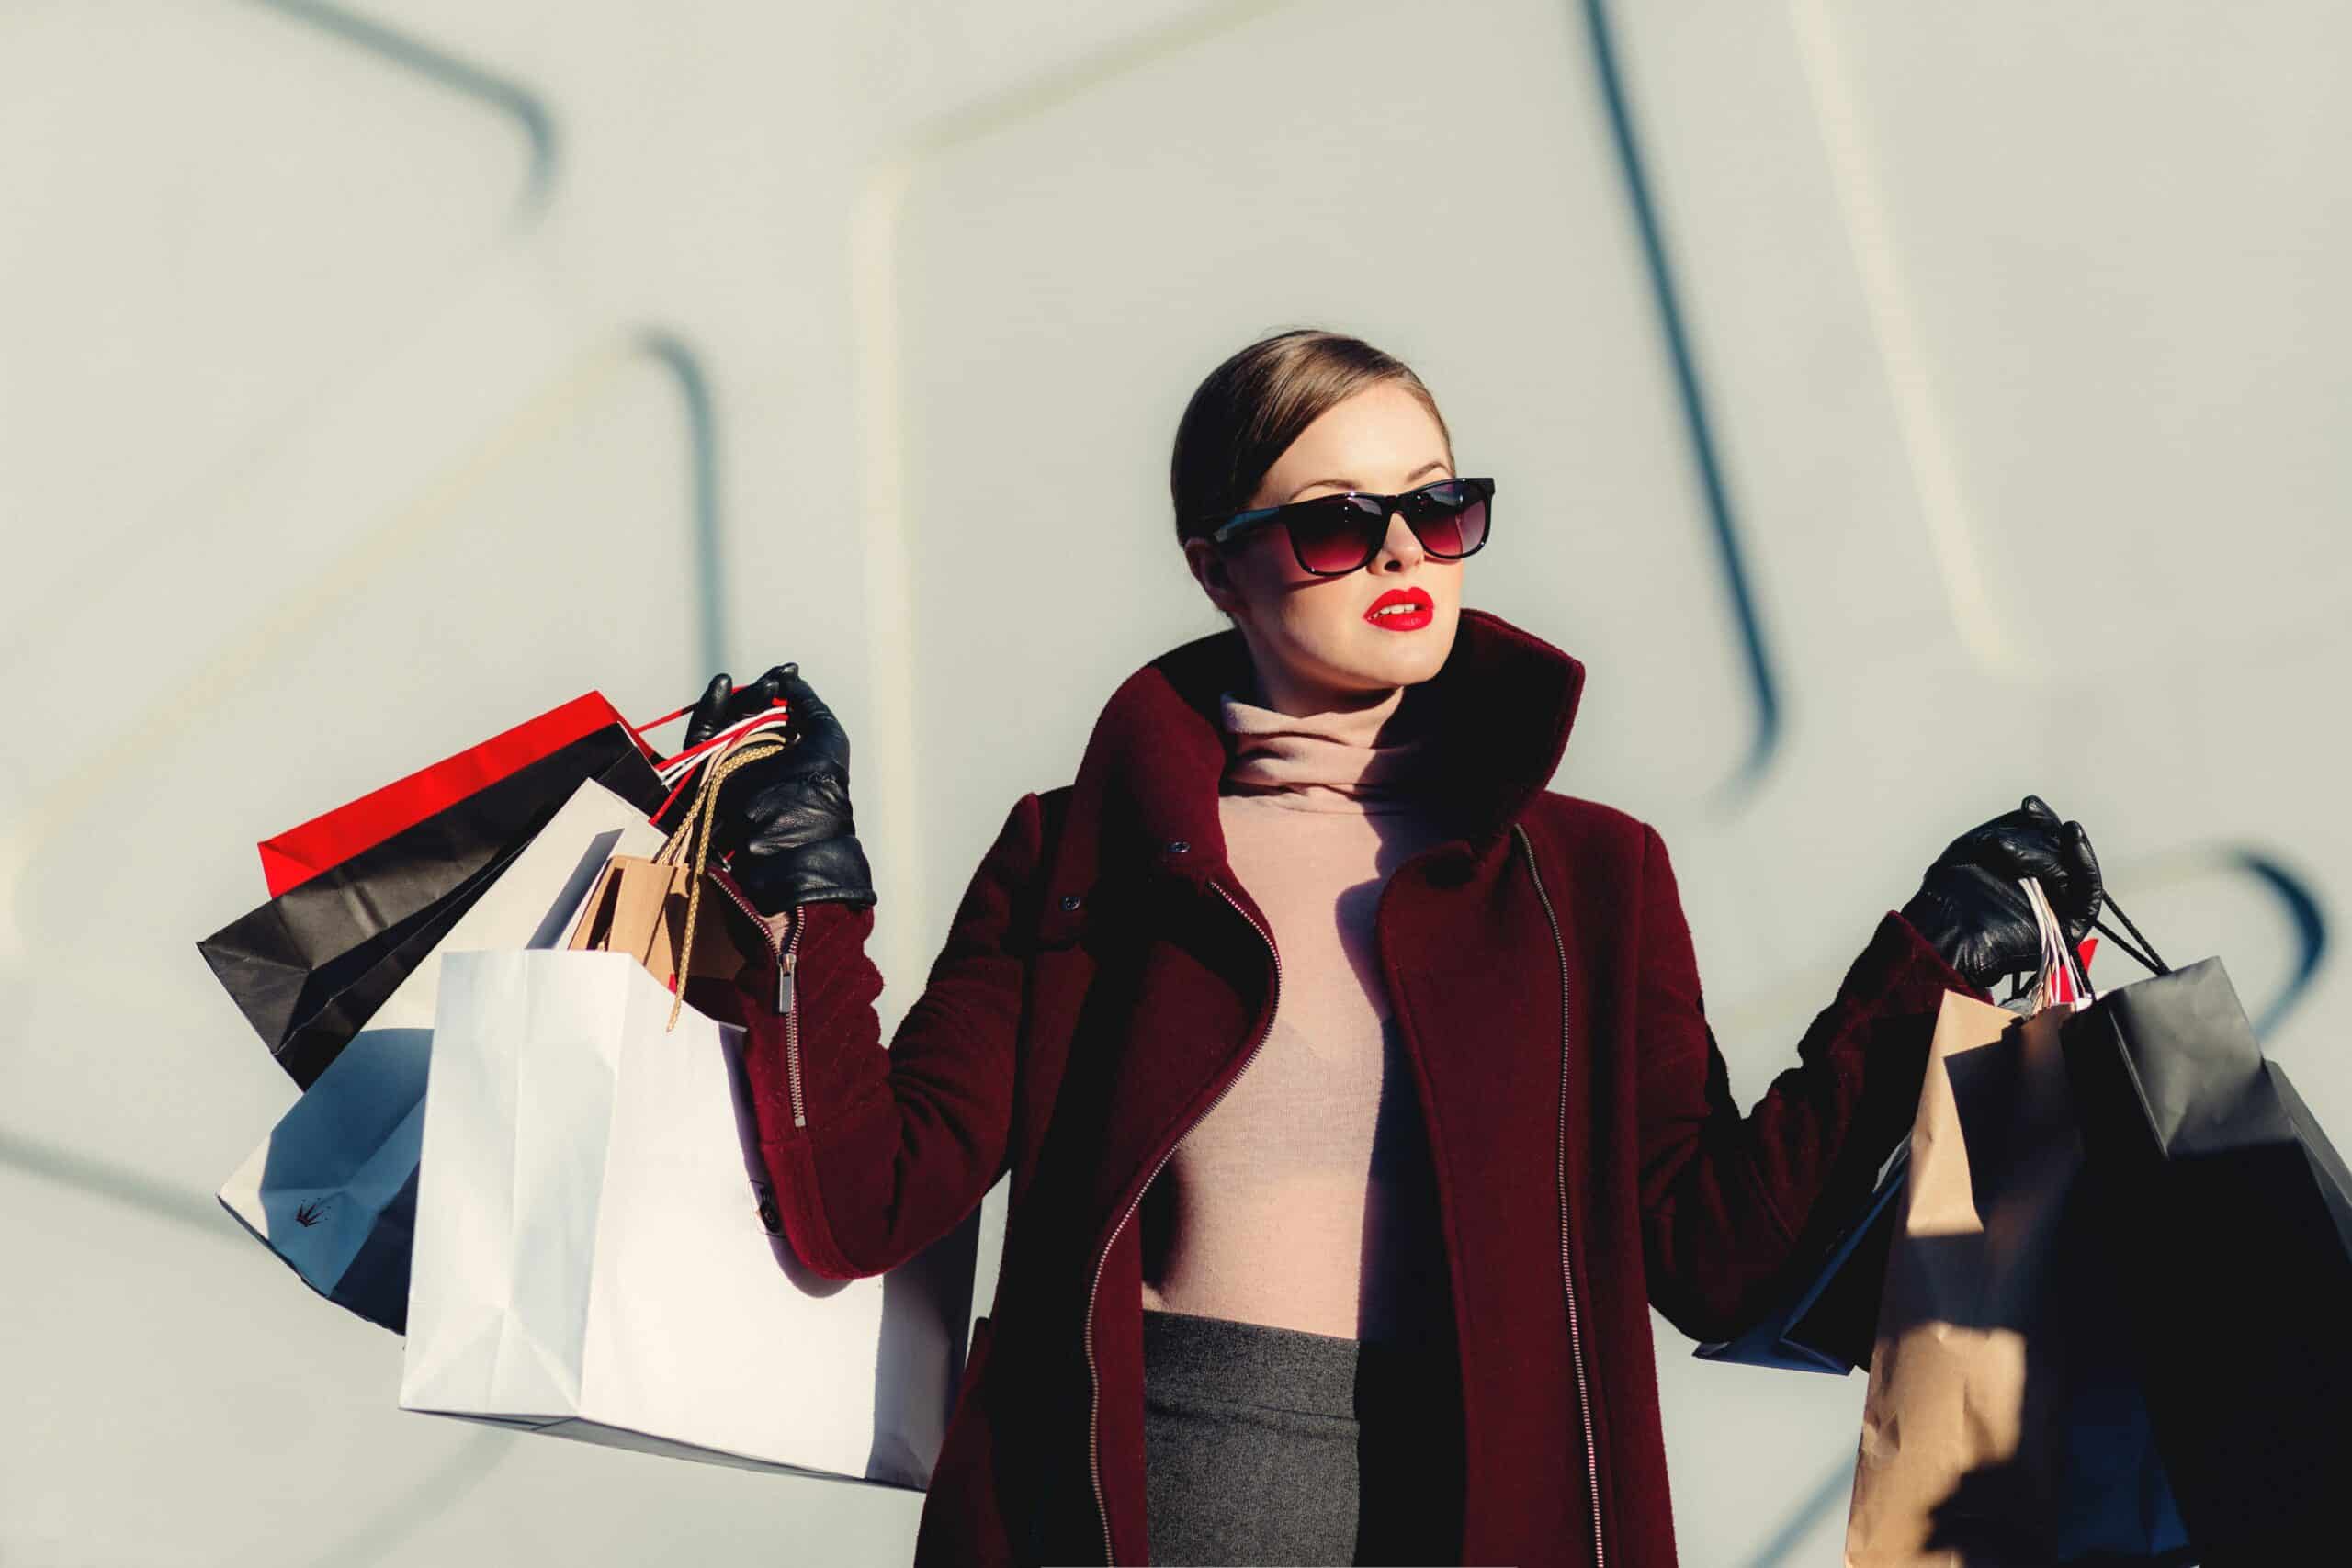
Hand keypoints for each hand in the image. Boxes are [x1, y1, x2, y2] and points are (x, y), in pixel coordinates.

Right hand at [682, 663, 876, 916]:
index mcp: (784, 751)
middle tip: (775, 681)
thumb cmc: (820, 785)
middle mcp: (755, 756)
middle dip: (761, 691)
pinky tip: (722, 685)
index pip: (774, 711)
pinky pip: (700, 736)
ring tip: (763, 687)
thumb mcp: (826, 736)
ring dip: (741, 698)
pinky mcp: (705, 771)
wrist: (794, 831)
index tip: (788, 670)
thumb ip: (808, 703)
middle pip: (747, 712)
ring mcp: (730, 764)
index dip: (779, 687)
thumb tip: (790, 679)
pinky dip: (708, 709)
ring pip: (725, 720)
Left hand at [1899, 794, 2103, 991]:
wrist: (1943, 934)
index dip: (2042, 821)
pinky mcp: (2070, 928)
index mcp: (2024, 875)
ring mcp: (2059, 909)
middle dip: (2036, 839)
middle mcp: (2045, 892)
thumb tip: (2035, 810)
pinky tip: (2072, 837)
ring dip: (2047, 850)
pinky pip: (2089, 894)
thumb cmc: (1951, 894)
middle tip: (2004, 842)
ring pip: (2071, 868)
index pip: (2046, 842)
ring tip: (2006, 852)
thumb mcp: (1976, 847)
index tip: (2029, 805)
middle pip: (2060, 852)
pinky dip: (2085, 864)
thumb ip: (2011, 828)